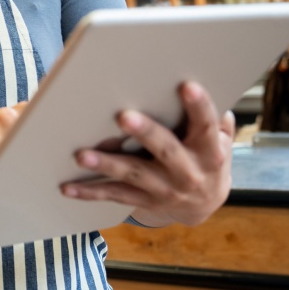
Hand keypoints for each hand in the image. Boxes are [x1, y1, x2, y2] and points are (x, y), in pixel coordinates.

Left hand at [61, 82, 233, 226]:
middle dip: (145, 132)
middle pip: (165, 149)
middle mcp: (188, 173)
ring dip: (107, 164)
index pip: (205, 126)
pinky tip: (67, 187)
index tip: (186, 86)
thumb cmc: (206, 160)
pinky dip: (90, 192)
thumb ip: (217, 119)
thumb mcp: (221, 142)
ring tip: (81, 155)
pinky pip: (115, 195)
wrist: (203, 205)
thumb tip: (209, 84)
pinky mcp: (145, 201)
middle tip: (123, 116)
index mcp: (209, 152)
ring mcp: (165, 189)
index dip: (199, 106)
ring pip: (134, 174)